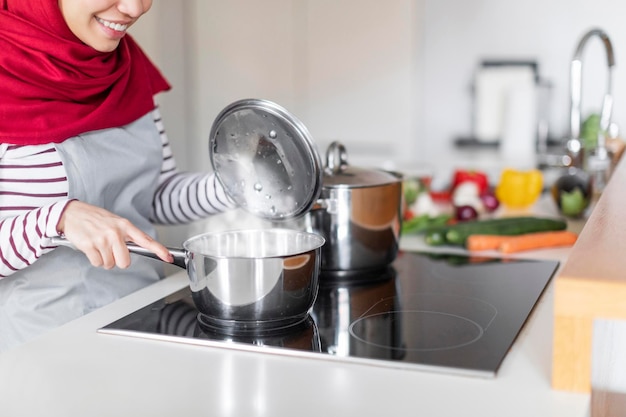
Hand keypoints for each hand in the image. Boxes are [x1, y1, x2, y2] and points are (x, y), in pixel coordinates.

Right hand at [57, 200, 172, 268]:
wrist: (72, 213)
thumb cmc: (95, 219)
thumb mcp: (116, 222)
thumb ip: (127, 235)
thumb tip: (139, 248)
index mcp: (125, 226)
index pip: (146, 240)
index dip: (159, 250)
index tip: (168, 257)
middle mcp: (116, 233)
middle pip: (125, 262)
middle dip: (117, 260)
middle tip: (110, 251)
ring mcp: (103, 239)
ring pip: (109, 264)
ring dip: (104, 259)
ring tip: (98, 246)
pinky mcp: (90, 245)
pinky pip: (98, 263)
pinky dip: (94, 259)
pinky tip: (91, 248)